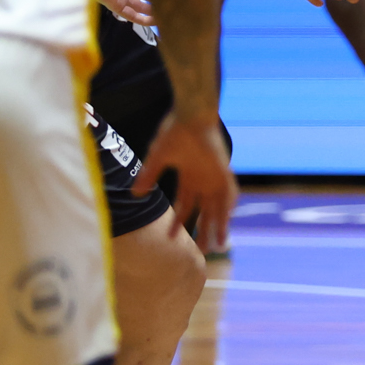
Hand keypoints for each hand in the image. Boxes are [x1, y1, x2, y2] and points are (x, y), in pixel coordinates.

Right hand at [139, 111, 234, 254]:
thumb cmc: (174, 131)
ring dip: (220, 224)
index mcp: (189, 178)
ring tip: (220, 244)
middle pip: (205, 211)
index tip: (171, 238)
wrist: (190, 113)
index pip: (185, 205)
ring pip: (219, 206)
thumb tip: (135, 194)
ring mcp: (214, 175)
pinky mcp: (223, 169)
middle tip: (203, 250)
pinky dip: (230, 203)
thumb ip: (149, 176)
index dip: (179, 221)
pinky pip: (230, 190)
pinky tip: (228, 217)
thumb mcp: (158, 159)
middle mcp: (203, 180)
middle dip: (203, 229)